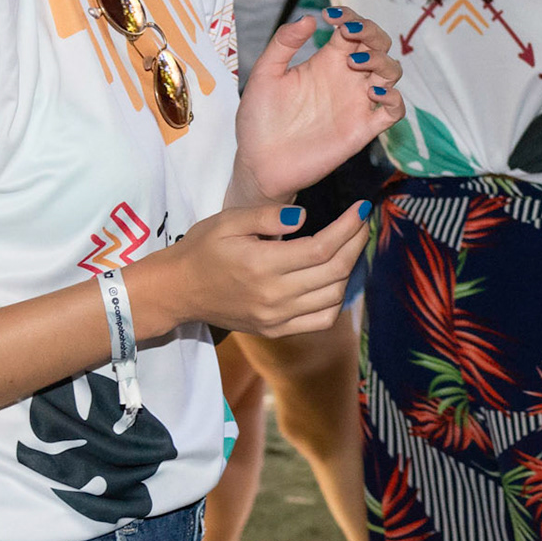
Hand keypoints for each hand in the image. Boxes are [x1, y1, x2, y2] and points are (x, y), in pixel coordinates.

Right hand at [144, 198, 371, 338]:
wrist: (178, 290)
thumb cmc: (202, 249)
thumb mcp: (228, 221)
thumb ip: (267, 216)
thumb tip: (304, 216)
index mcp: (262, 265)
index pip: (321, 249)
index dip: (348, 228)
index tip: (362, 210)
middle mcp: (274, 296)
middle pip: (334, 272)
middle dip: (356, 244)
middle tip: (363, 224)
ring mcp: (277, 317)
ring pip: (333, 297)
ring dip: (351, 270)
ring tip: (352, 246)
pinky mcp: (276, 330)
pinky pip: (321, 320)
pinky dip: (337, 300)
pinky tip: (338, 279)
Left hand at [234, 6, 404, 202]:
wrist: (259, 164)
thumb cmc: (259, 120)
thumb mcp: (264, 75)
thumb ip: (283, 44)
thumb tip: (309, 19)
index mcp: (326, 61)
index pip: (352, 29)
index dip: (349, 15)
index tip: (330, 15)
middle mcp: (347, 79)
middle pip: (379, 45)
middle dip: (372, 32)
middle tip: (349, 34)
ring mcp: (357, 103)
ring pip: (391, 72)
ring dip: (381, 60)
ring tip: (355, 63)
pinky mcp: (363, 129)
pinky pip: (394, 110)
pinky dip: (393, 98)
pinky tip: (372, 93)